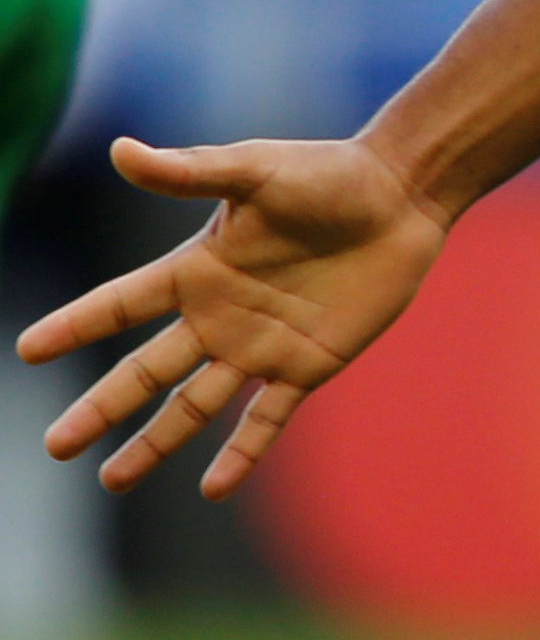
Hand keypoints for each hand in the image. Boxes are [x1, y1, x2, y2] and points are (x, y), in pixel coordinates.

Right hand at [15, 136, 450, 498]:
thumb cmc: (328, 173)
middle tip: (55, 446)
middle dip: (101, 408)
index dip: (76, 325)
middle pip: (145, 371)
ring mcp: (261, 345)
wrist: (402, 195)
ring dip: (155, 443)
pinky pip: (267, 418)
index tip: (28, 350)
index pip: (121, 304)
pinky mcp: (308, 365)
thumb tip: (120, 150)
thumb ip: (190, 171)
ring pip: (193, 406)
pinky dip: (242, 453)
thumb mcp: (255, 169)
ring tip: (112, 481)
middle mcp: (219, 315)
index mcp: (197, 269)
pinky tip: (214, 488)